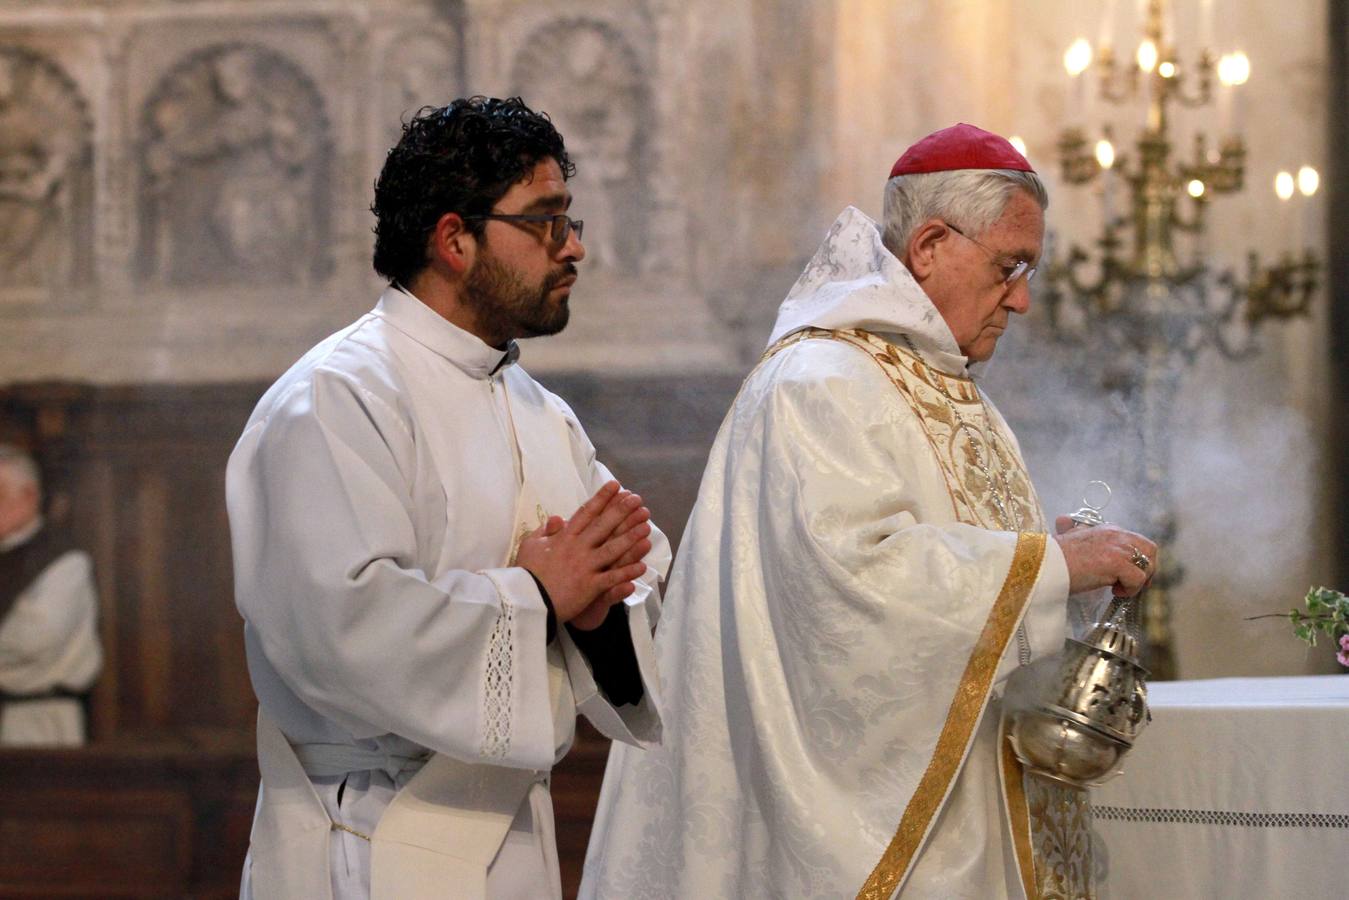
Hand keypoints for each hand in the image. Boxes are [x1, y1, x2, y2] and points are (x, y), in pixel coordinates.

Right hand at [515, 481, 652, 627]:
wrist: (526, 600)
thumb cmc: (527, 573)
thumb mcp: (530, 546)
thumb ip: (545, 531)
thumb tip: (557, 517)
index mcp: (564, 537)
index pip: (586, 513)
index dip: (602, 498)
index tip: (616, 486)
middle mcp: (577, 548)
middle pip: (603, 526)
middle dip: (621, 511)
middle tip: (637, 499)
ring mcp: (585, 567)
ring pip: (612, 549)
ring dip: (631, 538)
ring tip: (646, 527)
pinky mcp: (590, 586)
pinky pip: (612, 578)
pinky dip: (627, 573)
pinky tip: (642, 566)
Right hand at [1052, 517, 1157, 597]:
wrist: (1043, 564)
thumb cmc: (1053, 556)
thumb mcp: (1067, 537)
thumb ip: (1072, 529)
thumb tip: (1063, 519)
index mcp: (1107, 529)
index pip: (1137, 541)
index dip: (1137, 560)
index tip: (1127, 575)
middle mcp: (1116, 535)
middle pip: (1150, 550)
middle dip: (1147, 569)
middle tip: (1133, 584)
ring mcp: (1117, 548)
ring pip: (1148, 565)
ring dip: (1138, 580)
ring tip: (1120, 589)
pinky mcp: (1116, 563)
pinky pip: (1138, 579)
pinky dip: (1130, 589)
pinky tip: (1114, 592)